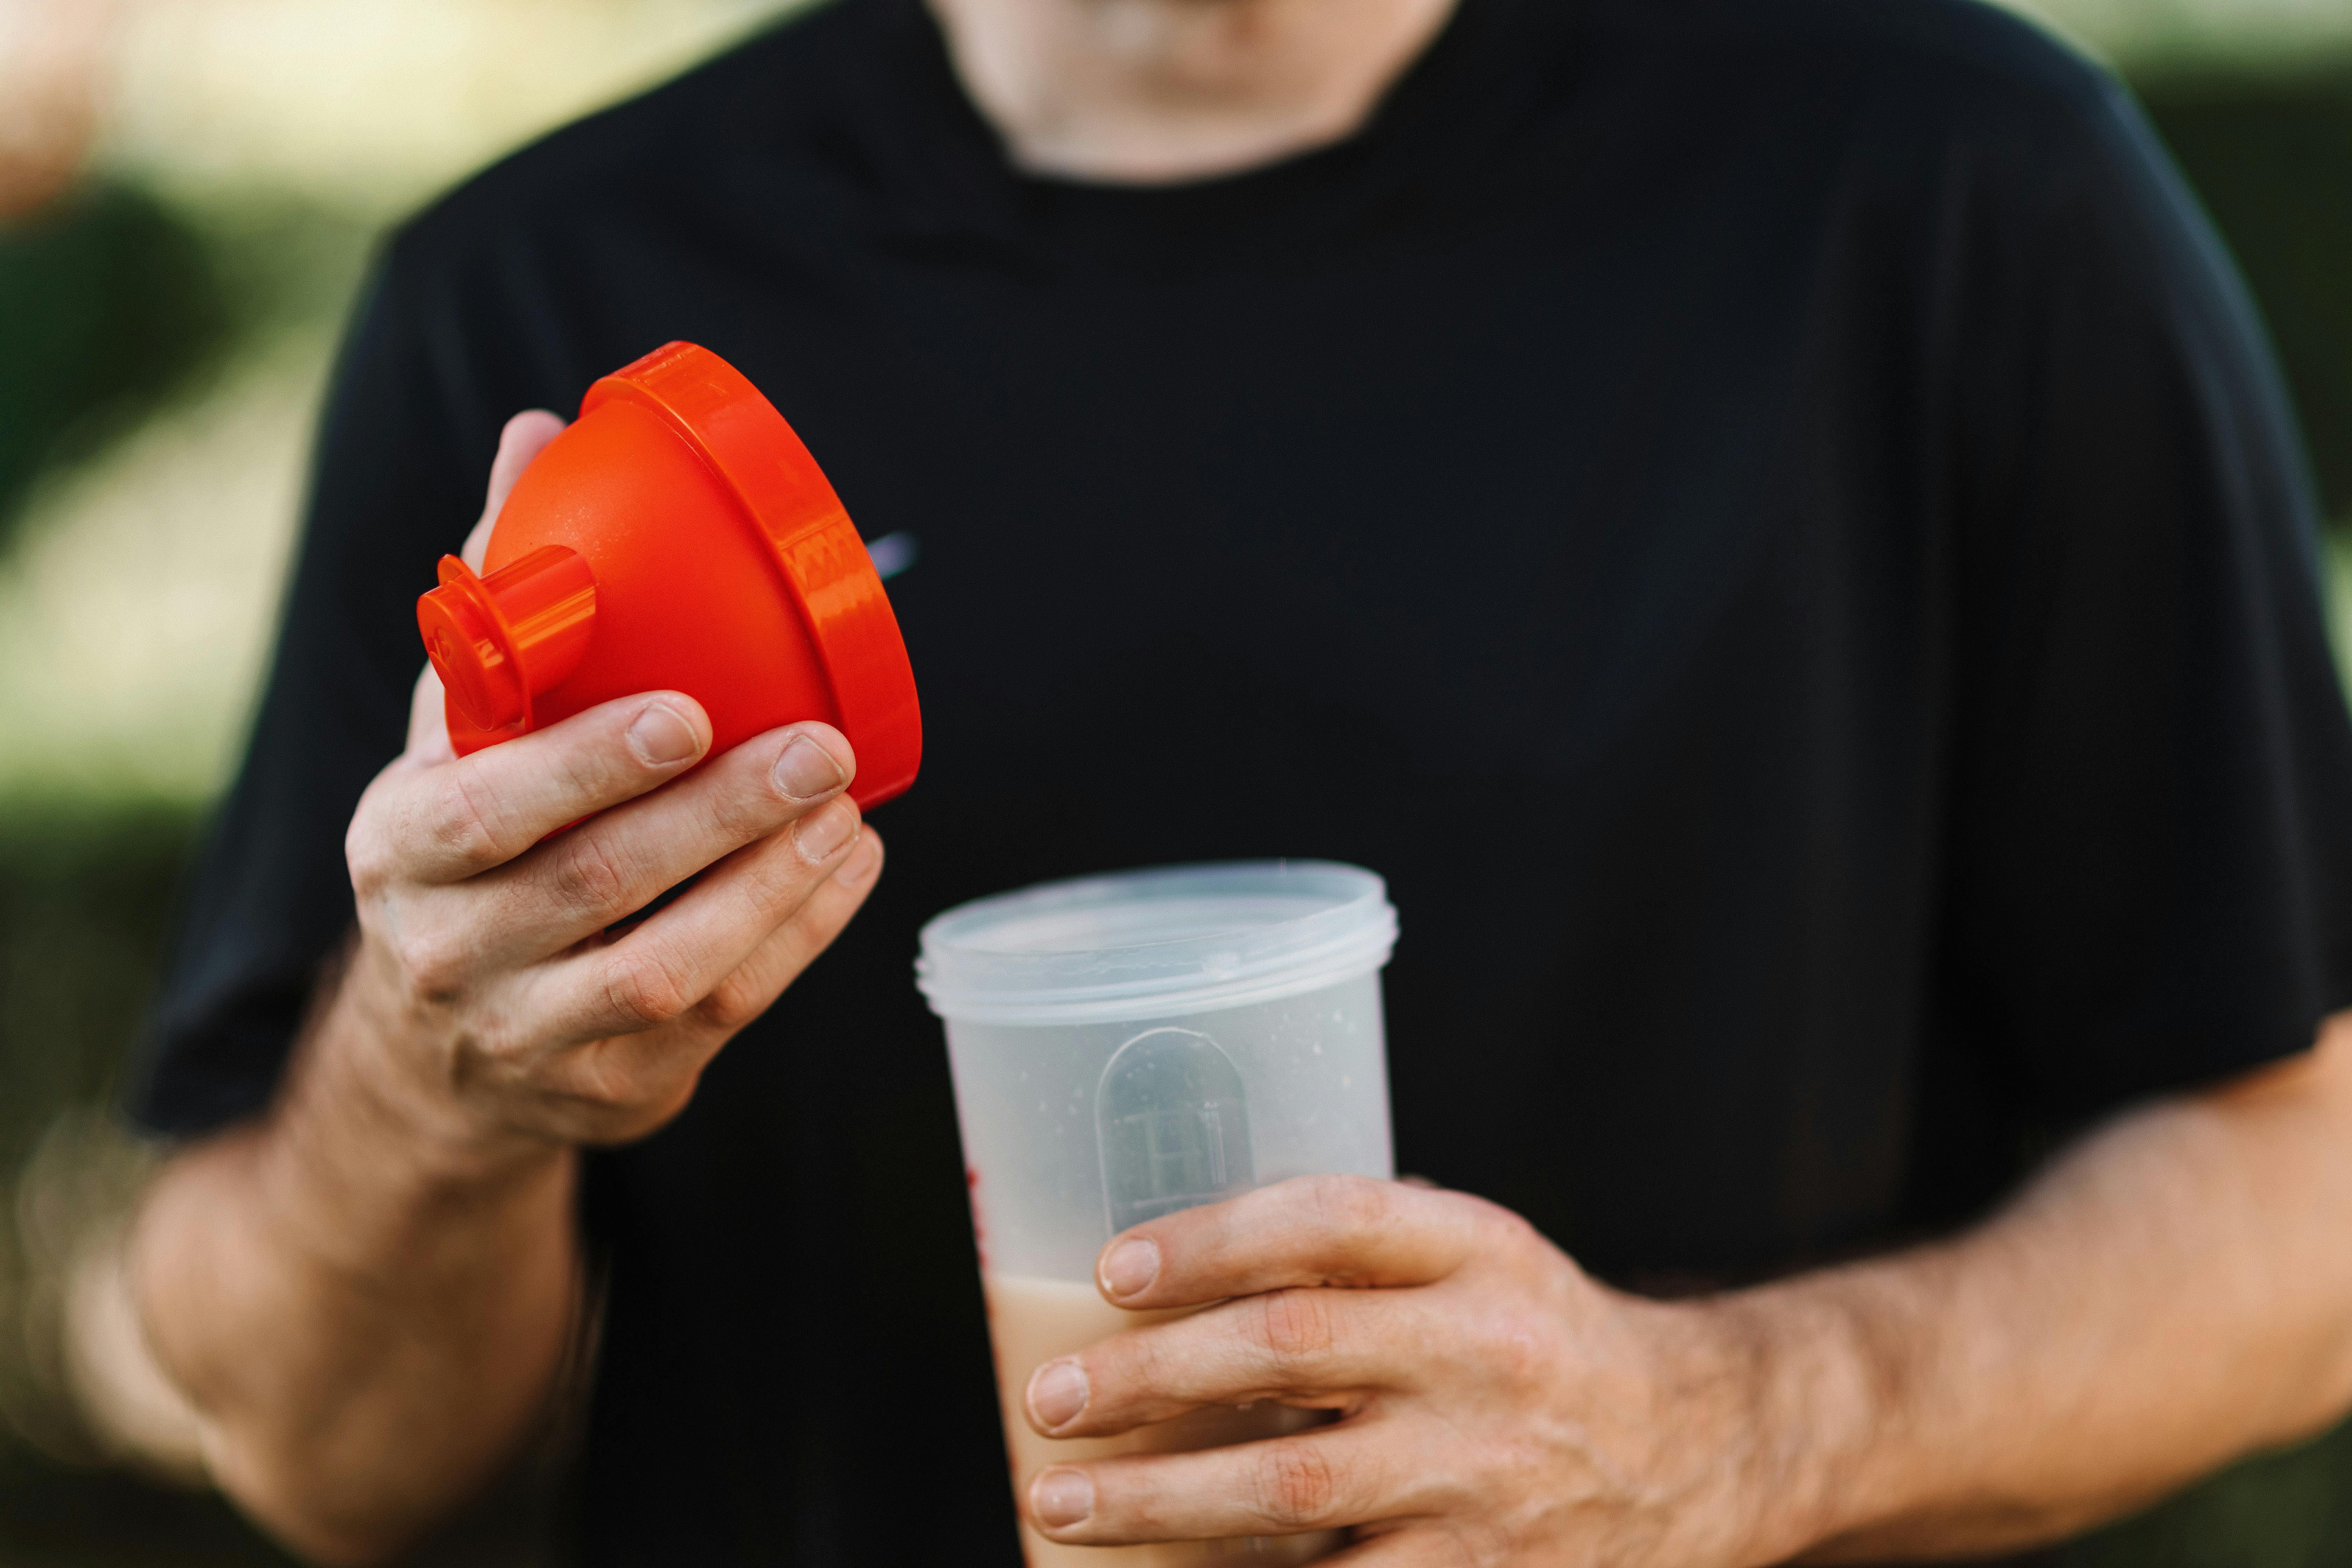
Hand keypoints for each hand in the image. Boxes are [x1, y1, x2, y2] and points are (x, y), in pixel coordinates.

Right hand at [337, 412, 884, 1153]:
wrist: (434, 1056)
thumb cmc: (463, 847)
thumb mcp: (453, 729)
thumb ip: (500, 592)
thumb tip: (539, 431)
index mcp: (400, 849)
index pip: (488, 811)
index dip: (588, 766)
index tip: (687, 712)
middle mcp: (450, 951)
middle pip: (597, 885)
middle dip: (718, 817)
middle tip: (822, 748)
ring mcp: (533, 1034)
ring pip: (671, 967)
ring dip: (774, 884)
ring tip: (850, 810)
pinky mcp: (615, 1087)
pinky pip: (723, 1012)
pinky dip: (800, 938)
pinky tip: (851, 868)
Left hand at [1015, 1175, 1837, 1566]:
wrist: (1696, 1448)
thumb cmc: (1536, 1338)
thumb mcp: (1475, 1259)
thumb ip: (1356, 1254)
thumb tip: (1165, 1270)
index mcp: (1479, 1251)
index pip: (1328, 1220)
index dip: (1210, 1239)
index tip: (1113, 1270)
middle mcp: (1485, 1353)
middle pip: (1289, 1350)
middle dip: (1148, 1376)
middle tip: (1047, 1396)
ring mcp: (1487, 1476)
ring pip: (1292, 1491)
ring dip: (1158, 1499)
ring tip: (1061, 1499)